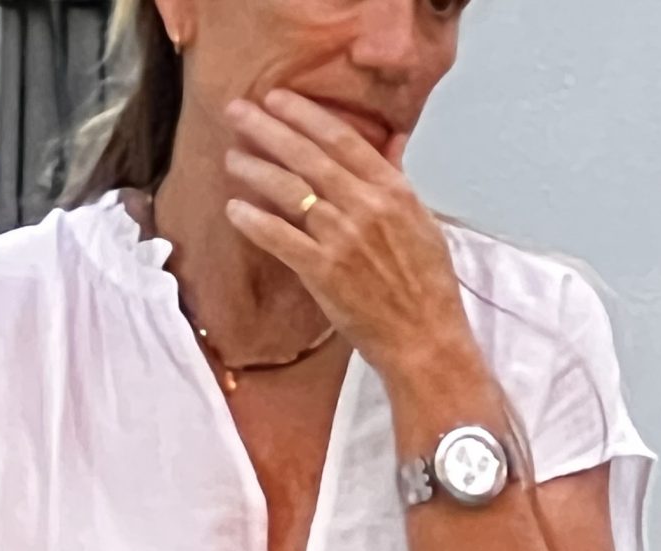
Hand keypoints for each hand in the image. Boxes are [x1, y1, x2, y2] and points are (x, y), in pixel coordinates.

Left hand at [223, 89, 472, 379]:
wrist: (426, 341)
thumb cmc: (428, 287)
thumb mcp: (423, 222)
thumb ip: (397, 179)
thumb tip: (392, 142)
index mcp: (392, 191)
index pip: (342, 139)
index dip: (304, 115)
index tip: (277, 99)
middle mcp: (366, 207)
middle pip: (308, 157)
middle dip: (267, 130)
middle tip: (237, 113)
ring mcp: (343, 239)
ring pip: (290, 192)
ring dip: (255, 171)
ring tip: (232, 158)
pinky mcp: (324, 273)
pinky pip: (280, 238)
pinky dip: (254, 221)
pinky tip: (235, 209)